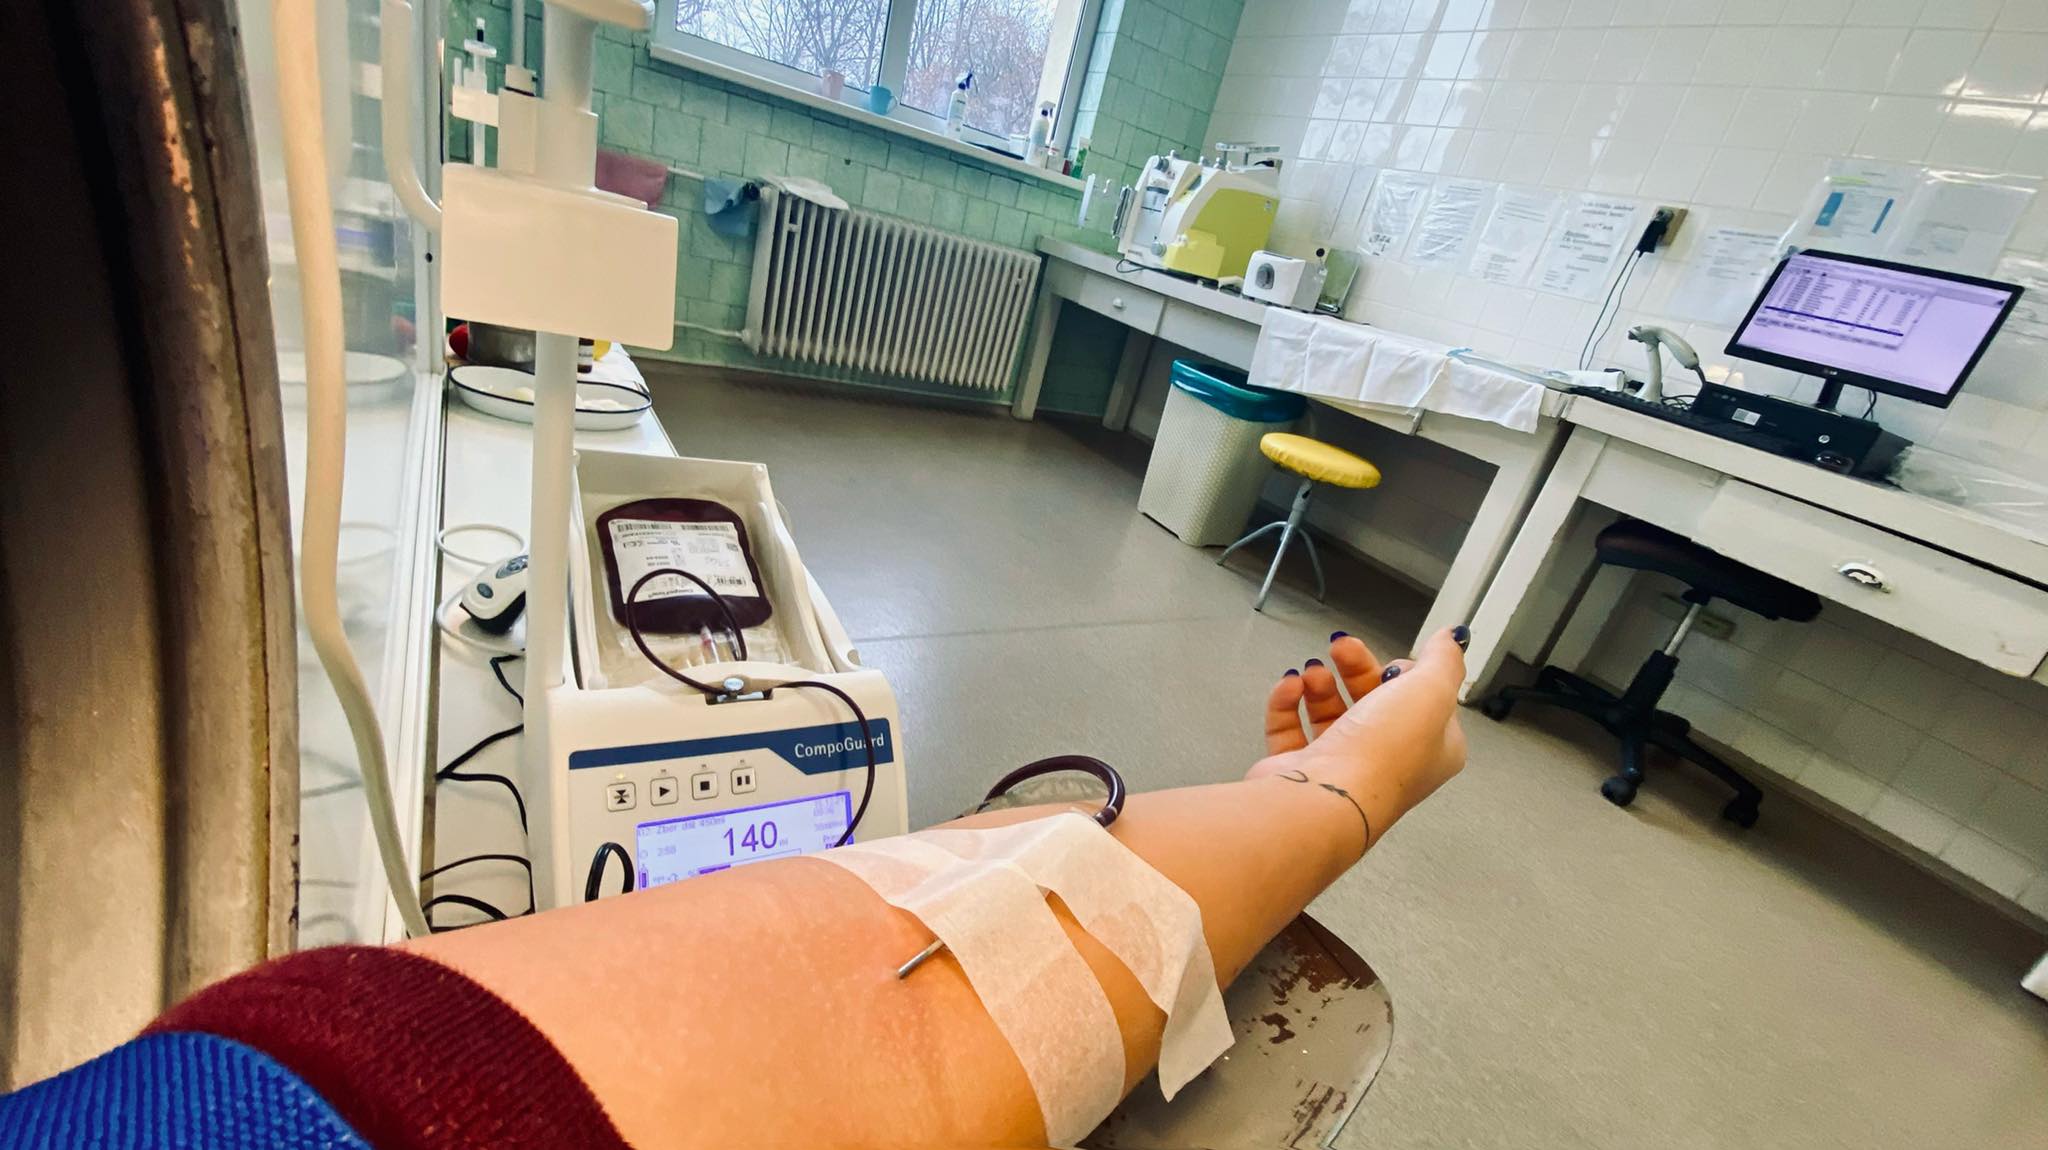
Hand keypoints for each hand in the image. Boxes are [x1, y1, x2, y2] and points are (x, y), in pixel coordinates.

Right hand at [1246, 628, 1468, 842]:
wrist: (1324, 798)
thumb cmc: (1382, 756)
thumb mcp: (1430, 692)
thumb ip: (1444, 660)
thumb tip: (1452, 639)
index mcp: (1430, 749)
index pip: (1424, 702)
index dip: (1407, 675)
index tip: (1392, 660)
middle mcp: (1387, 761)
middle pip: (1372, 701)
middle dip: (1356, 668)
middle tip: (1340, 647)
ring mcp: (1341, 766)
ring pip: (1331, 714)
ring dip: (1320, 684)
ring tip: (1311, 670)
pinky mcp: (1301, 769)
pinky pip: (1290, 729)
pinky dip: (1287, 703)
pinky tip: (1290, 685)